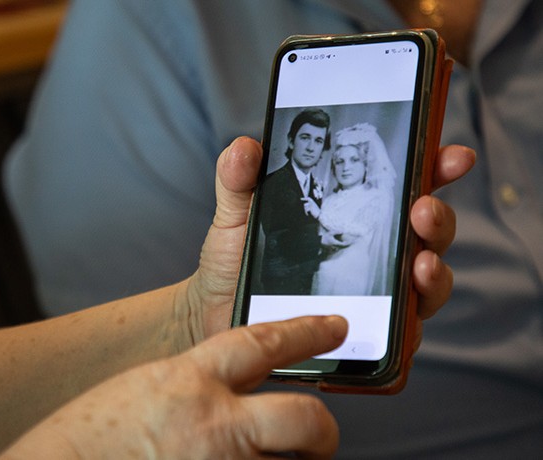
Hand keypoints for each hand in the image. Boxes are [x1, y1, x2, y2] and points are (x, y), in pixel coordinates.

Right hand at [0, 315, 348, 459]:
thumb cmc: (88, 438)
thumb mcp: (143, 392)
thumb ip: (194, 387)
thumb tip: (238, 394)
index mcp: (186, 381)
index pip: (263, 341)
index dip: (306, 331)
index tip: (334, 327)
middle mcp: (211, 425)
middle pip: (306, 418)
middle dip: (321, 431)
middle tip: (316, 437)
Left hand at [182, 137, 475, 343]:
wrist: (212, 317)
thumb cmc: (232, 263)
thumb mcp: (234, 216)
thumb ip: (239, 180)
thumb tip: (246, 146)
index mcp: (350, 211)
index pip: (403, 184)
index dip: (435, 167)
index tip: (451, 157)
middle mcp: (373, 250)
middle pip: (426, 230)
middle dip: (437, 217)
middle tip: (422, 209)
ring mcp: (376, 293)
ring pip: (427, 280)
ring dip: (436, 270)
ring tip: (421, 262)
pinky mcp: (368, 334)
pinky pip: (404, 332)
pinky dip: (413, 323)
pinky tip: (406, 317)